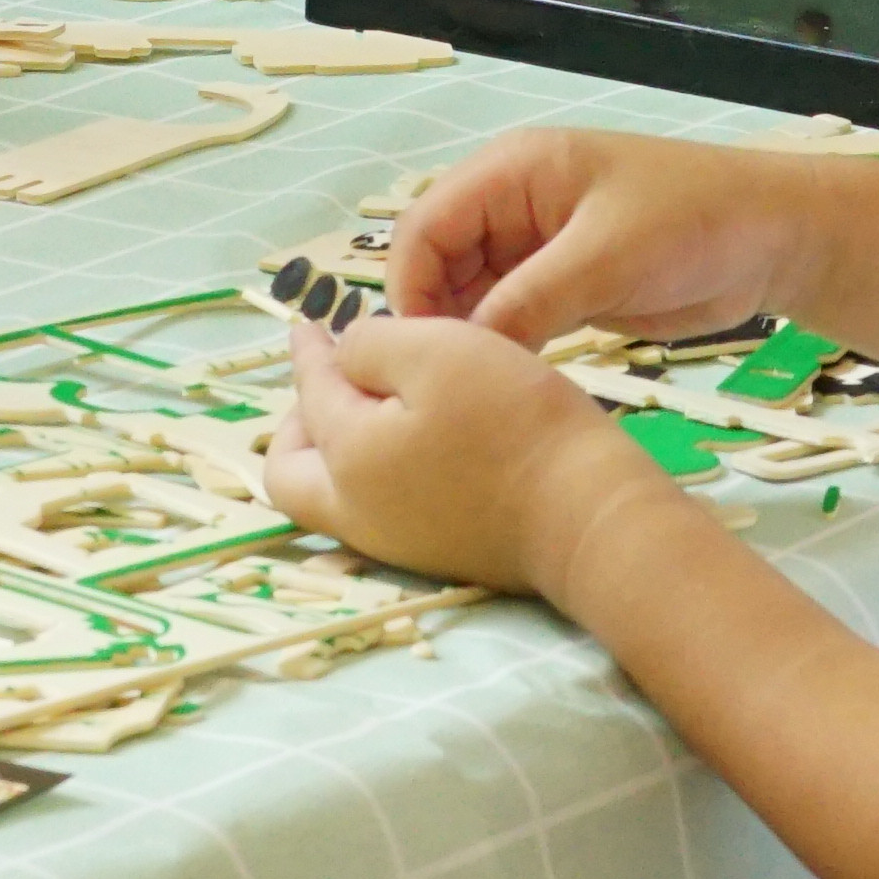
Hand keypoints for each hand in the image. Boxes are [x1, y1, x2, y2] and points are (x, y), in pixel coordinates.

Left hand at [265, 314, 664, 597]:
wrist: (588, 517)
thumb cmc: (515, 424)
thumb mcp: (438, 352)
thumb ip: (372, 345)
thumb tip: (345, 357)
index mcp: (346, 455)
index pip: (310, 390)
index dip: (308, 351)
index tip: (307, 323)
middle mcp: (355, 510)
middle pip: (289, 472)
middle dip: (296, 422)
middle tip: (332, 381)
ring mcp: (395, 543)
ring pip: (328, 498)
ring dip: (332, 449)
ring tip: (373, 407)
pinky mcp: (436, 555)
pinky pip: (374, 510)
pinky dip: (371, 470)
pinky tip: (413, 439)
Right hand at [394, 126, 813, 348]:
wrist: (777, 240)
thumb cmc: (694, 223)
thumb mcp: (607, 258)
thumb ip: (530, 299)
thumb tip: (462, 353)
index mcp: (512, 170)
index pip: (426, 225)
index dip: (410, 286)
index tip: (419, 354)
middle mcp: (512, 203)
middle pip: (439, 260)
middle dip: (435, 315)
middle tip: (443, 383)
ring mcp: (537, 246)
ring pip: (471, 293)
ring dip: (469, 336)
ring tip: (472, 390)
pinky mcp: (564, 284)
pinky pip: (510, 315)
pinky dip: (503, 345)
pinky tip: (505, 383)